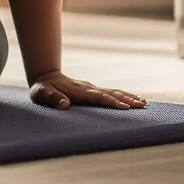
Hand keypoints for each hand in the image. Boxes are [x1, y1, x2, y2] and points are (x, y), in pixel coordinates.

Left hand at [29, 70, 147, 109]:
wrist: (45, 77)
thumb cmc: (42, 88)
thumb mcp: (41, 93)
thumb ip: (51, 97)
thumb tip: (65, 104)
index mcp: (78, 91)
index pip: (98, 97)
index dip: (111, 101)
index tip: (125, 107)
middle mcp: (88, 88)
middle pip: (110, 93)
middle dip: (126, 99)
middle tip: (141, 105)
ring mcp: (91, 88)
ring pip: (113, 91)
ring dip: (127, 96)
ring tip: (142, 103)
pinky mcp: (92, 90)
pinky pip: (110, 92)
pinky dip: (122, 95)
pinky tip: (132, 99)